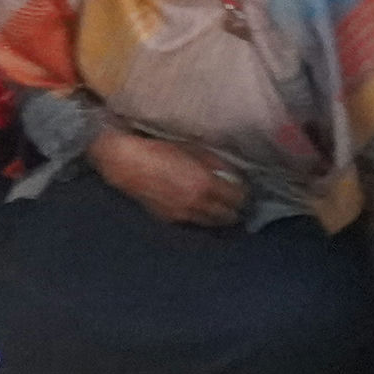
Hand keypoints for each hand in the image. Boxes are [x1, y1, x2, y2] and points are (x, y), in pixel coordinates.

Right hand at [93, 127, 242, 227]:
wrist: (127, 164)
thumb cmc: (160, 150)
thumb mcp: (193, 149)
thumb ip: (215, 163)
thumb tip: (233, 174)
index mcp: (205, 184)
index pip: (237, 198)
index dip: (245, 194)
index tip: (246, 189)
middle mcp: (197, 204)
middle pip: (228, 217)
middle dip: (237, 210)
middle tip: (239, 202)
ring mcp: (183, 215)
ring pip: (212, 224)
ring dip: (221, 217)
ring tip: (225, 208)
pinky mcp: (171, 219)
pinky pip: (195, 222)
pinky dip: (203, 217)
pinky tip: (202, 208)